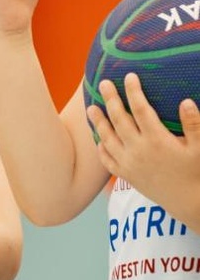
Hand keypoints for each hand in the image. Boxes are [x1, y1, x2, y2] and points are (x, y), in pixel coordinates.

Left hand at [86, 73, 199, 228]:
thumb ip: (194, 124)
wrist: (188, 203)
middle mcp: (139, 150)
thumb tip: (185, 101)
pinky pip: (108, 161)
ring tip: (91, 107)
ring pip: (108, 139)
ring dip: (98, 122)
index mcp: (157, 140)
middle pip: (119, 119)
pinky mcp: (127, 176)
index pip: (140, 109)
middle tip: (103, 83)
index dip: (134, 91)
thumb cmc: (196, 173)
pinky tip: (99, 139)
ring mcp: (129, 164)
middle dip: (111, 99)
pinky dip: (101, 148)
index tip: (130, 76)